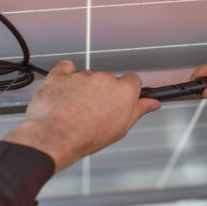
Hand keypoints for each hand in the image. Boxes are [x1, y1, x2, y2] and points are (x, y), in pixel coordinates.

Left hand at [3, 61, 160, 171]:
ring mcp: (82, 75)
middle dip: (102, 92)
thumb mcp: (120, 129)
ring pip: (87, 76)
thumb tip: (151, 104)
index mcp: (123, 91)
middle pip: (108, 79)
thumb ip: (138, 111)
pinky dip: (66, 76)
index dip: (126, 90)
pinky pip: (66, 67)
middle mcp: (104, 79)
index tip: (120, 98)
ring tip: (75, 108)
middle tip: (94, 110)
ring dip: (83, 87)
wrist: (55, 137)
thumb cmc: (85, 137)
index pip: (133, 80)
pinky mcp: (61, 74)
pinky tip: (65, 90)